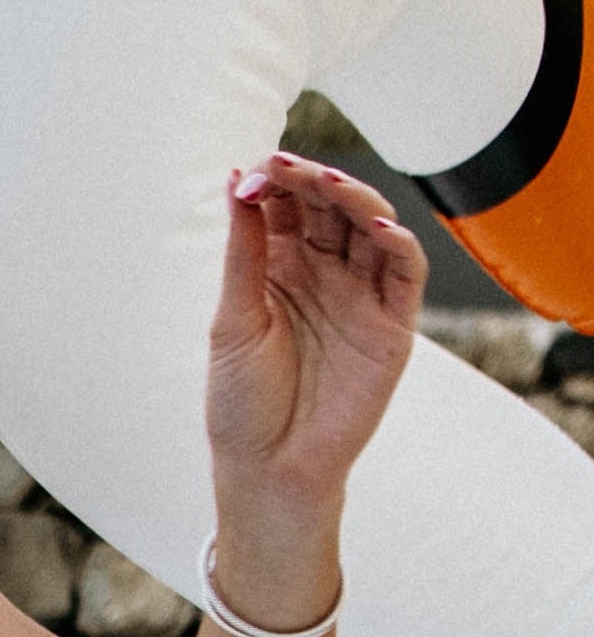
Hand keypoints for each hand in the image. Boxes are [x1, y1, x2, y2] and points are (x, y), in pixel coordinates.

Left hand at [205, 153, 425, 610]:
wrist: (269, 468)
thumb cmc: (241, 401)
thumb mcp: (233, 320)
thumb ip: (243, 254)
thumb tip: (237, 180)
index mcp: (278, 270)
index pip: (285, 208)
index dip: (273, 184)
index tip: (251, 173)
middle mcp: (322, 274)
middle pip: (328, 209)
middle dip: (310, 183)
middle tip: (287, 167)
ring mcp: (359, 296)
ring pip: (370, 229)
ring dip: (354, 201)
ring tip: (329, 184)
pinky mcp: (392, 325)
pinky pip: (404, 273)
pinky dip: (398, 245)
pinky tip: (378, 226)